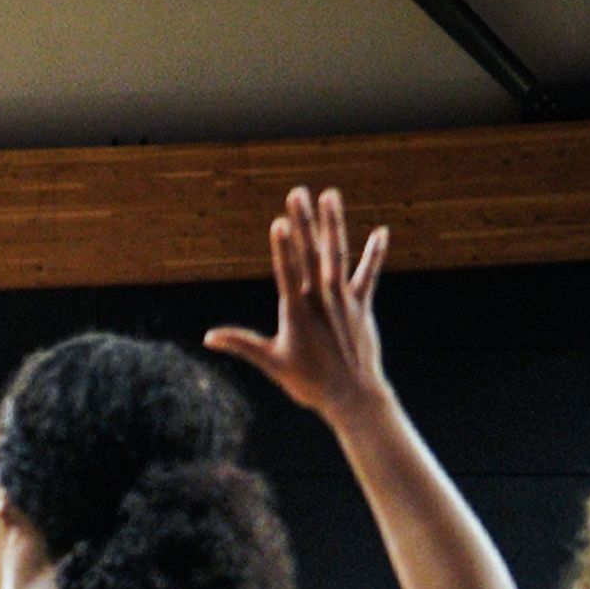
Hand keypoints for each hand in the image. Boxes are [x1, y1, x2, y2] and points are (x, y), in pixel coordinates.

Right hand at [205, 186, 390, 422]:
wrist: (353, 395)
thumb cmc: (308, 382)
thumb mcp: (271, 363)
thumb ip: (241, 344)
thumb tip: (209, 337)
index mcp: (298, 311)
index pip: (288, 272)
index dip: (283, 247)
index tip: (280, 221)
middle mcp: (322, 299)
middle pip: (310, 253)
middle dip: (304, 221)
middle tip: (297, 193)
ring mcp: (344, 300)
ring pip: (337, 254)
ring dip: (333, 224)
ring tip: (330, 195)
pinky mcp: (361, 305)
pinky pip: (368, 275)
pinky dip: (374, 253)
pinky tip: (381, 231)